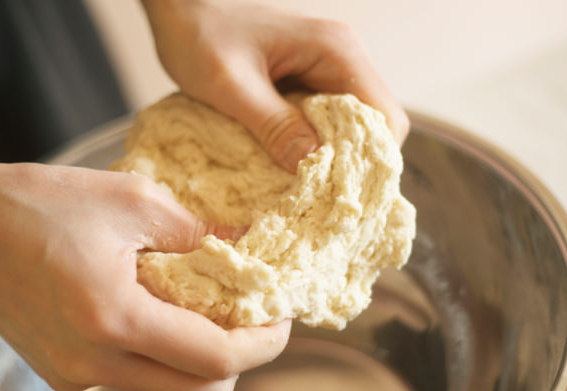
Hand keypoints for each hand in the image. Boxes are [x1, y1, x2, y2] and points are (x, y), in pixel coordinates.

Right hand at [0, 154, 290, 390]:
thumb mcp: (133, 199)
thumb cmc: (38, 204)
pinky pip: (134, 375)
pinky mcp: (64, 373)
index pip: (217, 360)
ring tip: (205, 304)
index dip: (265, 344)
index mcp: (113, 319)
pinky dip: (161, 350)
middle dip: (240, 362)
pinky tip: (155, 305)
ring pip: (171, 389)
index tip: (283, 317)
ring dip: (202, 357)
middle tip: (252, 317)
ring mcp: (76, 376)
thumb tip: (244, 246)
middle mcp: (94, 363)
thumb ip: (198, 232)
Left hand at [142, 0, 408, 171]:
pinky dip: (316, 147)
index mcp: (335, 51)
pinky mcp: (311, 81)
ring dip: (334, 158)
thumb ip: (274, 125)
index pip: (385, 115)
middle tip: (321, 196)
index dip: (371, 160)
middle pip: (375, 125)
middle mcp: (343, 58)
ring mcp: (329, 70)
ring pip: (354, 128)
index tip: (342, 192)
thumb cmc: (200, 38)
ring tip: (306, 186)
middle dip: (353, 164)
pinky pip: (329, 122)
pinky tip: (293, 165)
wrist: (181, 11)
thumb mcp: (232, 87)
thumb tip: (315, 166)